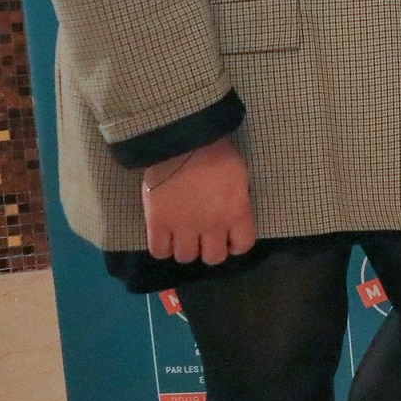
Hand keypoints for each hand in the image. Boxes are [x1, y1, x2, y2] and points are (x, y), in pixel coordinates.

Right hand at [141, 136, 254, 264]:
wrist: (184, 142)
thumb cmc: (217, 154)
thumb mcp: (241, 176)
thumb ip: (238, 201)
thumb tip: (233, 215)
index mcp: (237, 212)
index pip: (243, 245)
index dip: (237, 244)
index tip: (230, 238)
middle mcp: (212, 226)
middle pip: (213, 258)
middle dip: (210, 249)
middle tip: (205, 238)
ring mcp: (183, 227)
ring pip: (185, 257)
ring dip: (186, 249)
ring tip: (184, 235)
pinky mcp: (157, 224)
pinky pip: (158, 251)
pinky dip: (162, 248)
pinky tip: (165, 236)